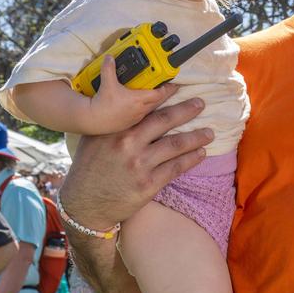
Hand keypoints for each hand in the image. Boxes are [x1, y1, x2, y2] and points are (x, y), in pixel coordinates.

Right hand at [60, 97, 211, 231]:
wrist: (84, 204)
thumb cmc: (88, 169)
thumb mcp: (94, 139)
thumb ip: (113, 124)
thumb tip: (131, 107)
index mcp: (115, 129)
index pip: (144, 108)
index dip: (164, 96)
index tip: (179, 88)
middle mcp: (128, 143)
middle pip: (164, 121)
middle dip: (186, 111)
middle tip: (201, 104)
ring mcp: (139, 164)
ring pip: (175, 144)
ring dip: (196, 137)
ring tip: (209, 133)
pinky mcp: (148, 184)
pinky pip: (175, 168)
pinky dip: (191, 159)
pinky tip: (200, 153)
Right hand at [87, 54, 183, 133]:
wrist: (92, 122)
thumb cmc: (102, 105)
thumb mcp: (106, 84)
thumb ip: (109, 69)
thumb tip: (110, 58)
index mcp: (139, 100)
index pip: (160, 93)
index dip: (169, 87)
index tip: (176, 82)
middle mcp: (140, 109)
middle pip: (158, 100)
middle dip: (165, 92)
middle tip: (171, 85)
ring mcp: (136, 117)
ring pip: (151, 107)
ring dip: (155, 99)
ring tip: (157, 92)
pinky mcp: (130, 121)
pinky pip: (142, 112)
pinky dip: (145, 106)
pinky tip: (140, 103)